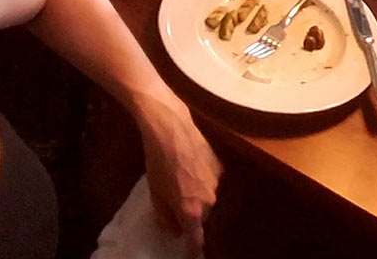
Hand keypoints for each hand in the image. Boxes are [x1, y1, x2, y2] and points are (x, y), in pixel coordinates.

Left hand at [134, 94, 221, 256]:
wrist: (172, 130)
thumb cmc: (158, 163)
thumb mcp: (155, 194)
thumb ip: (166, 217)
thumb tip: (175, 228)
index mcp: (191, 211)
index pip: (196, 239)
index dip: (193, 249)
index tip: (190, 253)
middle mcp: (209, 200)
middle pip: (202, 217)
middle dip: (191, 215)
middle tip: (175, 202)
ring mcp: (217, 182)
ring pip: (208, 198)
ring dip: (197, 196)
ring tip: (182, 180)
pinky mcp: (221, 166)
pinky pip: (212, 181)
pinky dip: (203, 180)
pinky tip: (190, 166)